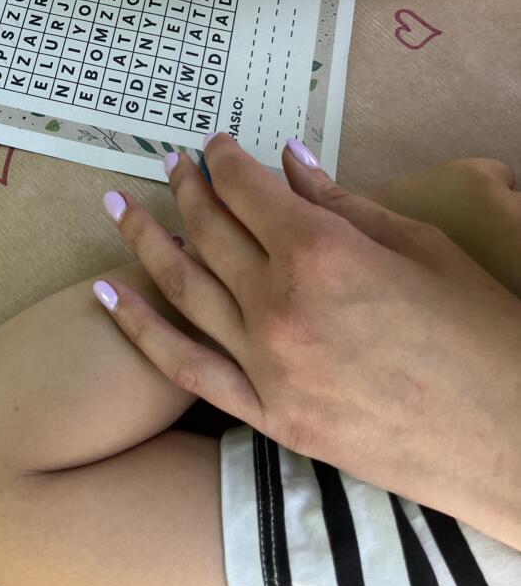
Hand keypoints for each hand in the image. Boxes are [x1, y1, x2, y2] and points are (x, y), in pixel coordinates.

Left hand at [95, 136, 520, 547]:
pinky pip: (184, 366)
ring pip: (183, 287)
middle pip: (209, 230)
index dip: (224, 160)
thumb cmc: (479, 330)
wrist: (510, 440)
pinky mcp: (266, 415)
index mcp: (321, 251)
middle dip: (186, 188)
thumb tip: (290, 161)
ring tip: (116, 205)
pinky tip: (105, 293)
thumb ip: (341, 202)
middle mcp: (279, 303)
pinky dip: (139, 326)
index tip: (214, 145)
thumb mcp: (419, 246)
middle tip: (172, 165)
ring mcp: (266, 364)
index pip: (246, 189)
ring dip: (144, 238)